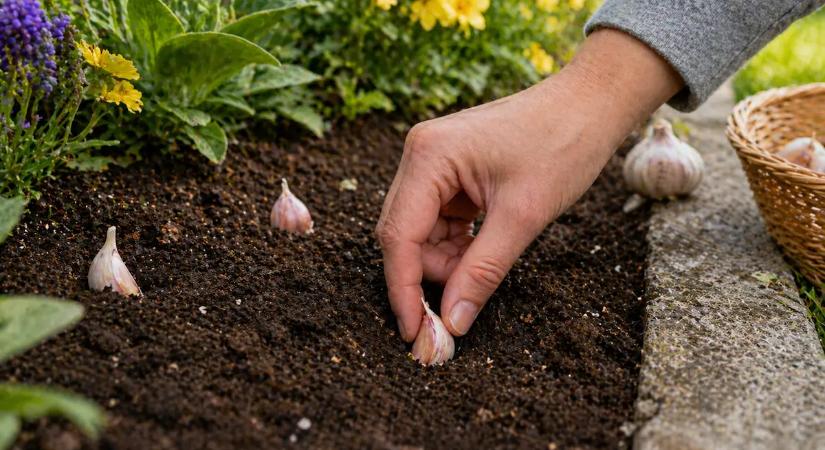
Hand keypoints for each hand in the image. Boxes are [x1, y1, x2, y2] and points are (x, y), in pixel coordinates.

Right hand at [376, 29, 682, 340]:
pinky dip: (456, 245)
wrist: (590, 105)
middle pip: (404, 234)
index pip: (399, 235)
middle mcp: (421, 155)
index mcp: (429, 157)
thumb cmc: (562, 145)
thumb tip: (453, 323)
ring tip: (481, 270)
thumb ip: (481, 272)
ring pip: (421, 232)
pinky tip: (481, 252)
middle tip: (453, 315)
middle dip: (427, 276)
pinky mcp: (449, 171)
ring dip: (446, 262)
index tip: (414, 332)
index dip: (403, 288)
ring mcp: (434, 162)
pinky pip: (439, 220)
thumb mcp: (522, 217)